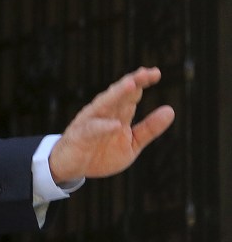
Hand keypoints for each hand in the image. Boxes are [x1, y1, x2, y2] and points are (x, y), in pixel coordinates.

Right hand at [49, 67, 174, 183]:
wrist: (71, 168)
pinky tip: (116, 125)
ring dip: (117, 94)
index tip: (156, 73)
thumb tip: (170, 110)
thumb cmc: (101, 154)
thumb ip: (149, 128)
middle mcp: (104, 113)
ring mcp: (90, 122)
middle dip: (132, 82)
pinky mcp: (80, 136)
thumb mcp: (131, 143)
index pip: (131, 94)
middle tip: (146, 72)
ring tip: (131, 85)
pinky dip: (103, 127)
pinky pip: (92, 129)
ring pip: (104, 104)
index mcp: (117, 113)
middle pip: (118, 94)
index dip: (141, 82)